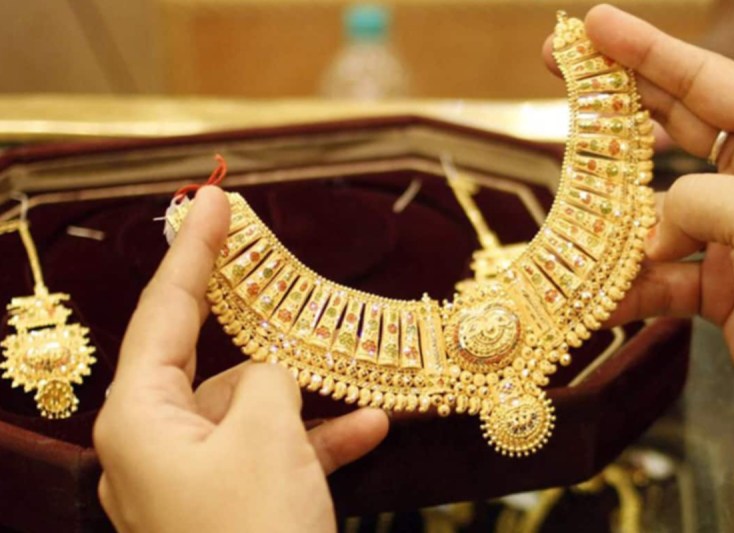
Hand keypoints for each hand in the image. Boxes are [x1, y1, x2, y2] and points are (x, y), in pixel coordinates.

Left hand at [93, 186, 388, 532]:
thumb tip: (269, 370)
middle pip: (212, 362)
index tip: (212, 198)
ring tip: (356, 380)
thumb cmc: (253, 531)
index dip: (192, 249)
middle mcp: (156, 443)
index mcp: (140, 417)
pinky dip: (315, 441)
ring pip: (253, 411)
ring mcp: (193, 478)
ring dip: (306, 398)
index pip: (165, 310)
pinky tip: (368, 428)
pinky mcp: (230, 505)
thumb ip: (268, 379)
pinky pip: (273, 454)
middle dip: (260, 331)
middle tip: (282, 276)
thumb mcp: (267, 433)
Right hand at [545, 5, 733, 443]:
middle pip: (675, 129)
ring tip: (566, 223)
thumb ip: (695, 201)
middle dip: (616, 106)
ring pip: (655, 214)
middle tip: (561, 73)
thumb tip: (650, 231)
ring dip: (610, 224)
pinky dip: (627, 290)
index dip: (647, 51)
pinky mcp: (723, 290)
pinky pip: (660, 280)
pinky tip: (595, 299)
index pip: (708, 83)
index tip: (594, 26)